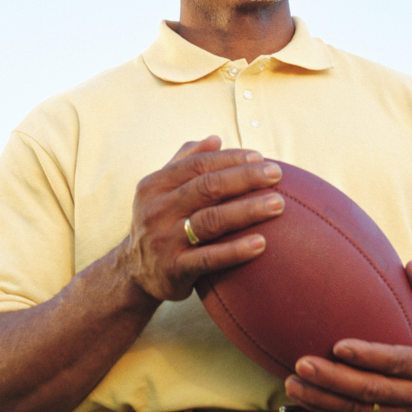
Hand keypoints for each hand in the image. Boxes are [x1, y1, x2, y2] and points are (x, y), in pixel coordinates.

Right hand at [119, 136, 284, 301]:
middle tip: (276, 174)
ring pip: (210, 220)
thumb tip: (215, 139)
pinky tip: (261, 244)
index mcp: (155, 185)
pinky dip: (235, 251)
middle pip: (207, 187)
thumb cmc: (159, 223)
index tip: (260, 158)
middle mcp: (156, 210)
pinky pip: (209, 259)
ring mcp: (164, 240)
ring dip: (247, 210)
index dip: (230, 159)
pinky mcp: (174, 270)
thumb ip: (185, 163)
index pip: (197, 165)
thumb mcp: (161, 191)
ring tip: (277, 204)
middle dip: (245, 178)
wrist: (134, 272)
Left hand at [285, 261, 411, 411]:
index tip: (337, 345)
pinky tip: (304, 398)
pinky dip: (327, 411)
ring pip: (357, 411)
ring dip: (321, 399)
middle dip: (333, 379)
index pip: (396, 362)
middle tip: (302, 363)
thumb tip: (410, 265)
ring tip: (292, 383)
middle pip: (370, 390)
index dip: (367, 356)